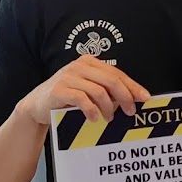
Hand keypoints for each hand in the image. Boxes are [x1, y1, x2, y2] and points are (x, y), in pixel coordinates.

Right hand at [20, 55, 149, 125]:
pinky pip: (82, 99)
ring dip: (108, 107)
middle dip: (124, 97)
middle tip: (130, 112)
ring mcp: (68, 76)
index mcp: (89, 62)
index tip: (144, 98)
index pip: (116, 73)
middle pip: (111, 80)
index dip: (132, 86)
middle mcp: (79, 66)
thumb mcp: (87, 90)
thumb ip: (106, 90)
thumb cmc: (66, 98)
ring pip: (98, 90)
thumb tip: (132, 98)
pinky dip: (91, 110)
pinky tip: (94, 118)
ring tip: (109, 118)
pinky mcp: (59, 89)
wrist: (37, 105)